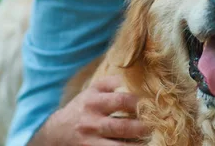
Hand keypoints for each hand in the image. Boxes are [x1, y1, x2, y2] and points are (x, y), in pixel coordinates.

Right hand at [31, 76, 148, 145]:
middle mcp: (91, 122)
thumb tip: (137, 75)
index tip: (154, 104)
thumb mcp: (93, 91)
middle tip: (158, 124)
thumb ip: (112, 82)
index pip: (122, 100)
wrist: (56, 133)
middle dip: (143, 126)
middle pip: (123, 126)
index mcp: (93, 101)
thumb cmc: (82, 107)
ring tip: (153, 138)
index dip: (141, 103)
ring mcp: (91, 141)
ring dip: (138, 143)